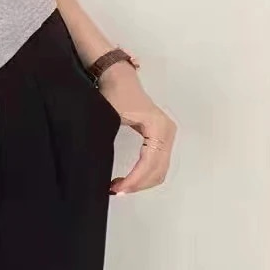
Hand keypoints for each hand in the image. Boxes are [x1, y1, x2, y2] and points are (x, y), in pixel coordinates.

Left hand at [98, 63, 176, 194]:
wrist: (118, 77)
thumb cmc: (114, 93)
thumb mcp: (111, 116)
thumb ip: (110, 139)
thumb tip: (103, 166)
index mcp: (158, 127)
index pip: (150, 162)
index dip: (135, 179)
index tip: (118, 189)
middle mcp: (167, 132)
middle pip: (158, 170)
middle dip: (138, 184)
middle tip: (115, 191)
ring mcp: (166, 136)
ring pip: (159, 170)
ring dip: (141, 182)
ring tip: (119, 187)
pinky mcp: (160, 138)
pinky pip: (157, 163)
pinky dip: (144, 175)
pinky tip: (128, 180)